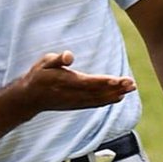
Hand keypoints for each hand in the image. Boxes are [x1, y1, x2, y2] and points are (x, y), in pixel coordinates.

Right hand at [19, 51, 135, 113]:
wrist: (30, 99)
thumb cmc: (38, 76)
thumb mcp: (43, 63)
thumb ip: (57, 59)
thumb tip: (69, 56)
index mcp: (64, 81)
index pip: (87, 82)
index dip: (104, 82)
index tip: (118, 80)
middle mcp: (71, 94)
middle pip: (97, 92)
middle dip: (115, 88)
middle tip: (132, 84)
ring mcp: (75, 102)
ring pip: (98, 99)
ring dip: (115, 94)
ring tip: (131, 88)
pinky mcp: (77, 105)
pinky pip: (95, 103)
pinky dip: (107, 100)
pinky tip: (119, 97)